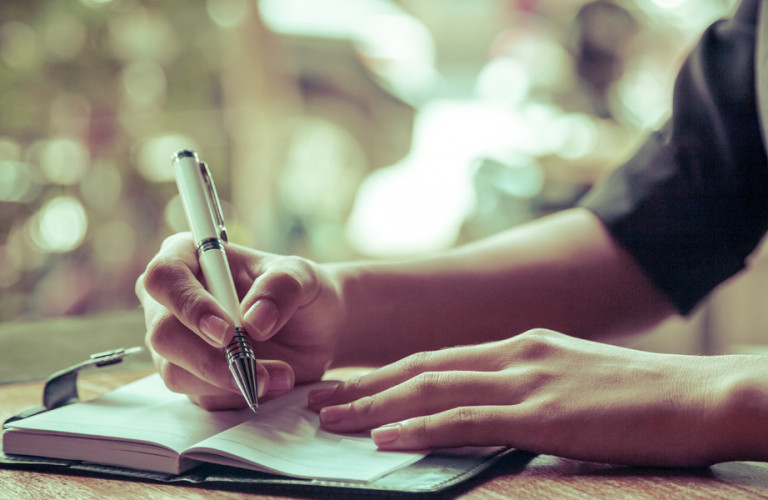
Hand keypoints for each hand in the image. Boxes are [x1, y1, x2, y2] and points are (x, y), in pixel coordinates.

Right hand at [135, 233, 343, 409]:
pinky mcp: (193, 377)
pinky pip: (201, 396)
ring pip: (175, 372)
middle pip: (163, 333)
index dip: (189, 305)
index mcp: (189, 257)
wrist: (318, 329)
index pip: (165, 276)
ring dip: (228, 381)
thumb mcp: (303, 276)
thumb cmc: (301, 291)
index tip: (226, 331)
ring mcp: (178, 342)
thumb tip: (253, 320)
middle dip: (208, 358)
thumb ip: (281, 287)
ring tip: (280, 376)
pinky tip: (273, 383)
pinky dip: (238, 395)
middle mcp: (173, 301)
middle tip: (252, 368)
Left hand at [308, 329, 733, 465]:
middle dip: (364, 386)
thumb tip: (495, 410)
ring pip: (432, 388)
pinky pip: (466, 420)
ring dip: (375, 405)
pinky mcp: (543, 413)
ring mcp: (526, 380)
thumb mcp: (574, 381)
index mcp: (520, 346)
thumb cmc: (642, 397)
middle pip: (421, 367)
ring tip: (330, 419)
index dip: (387, 373)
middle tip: (318, 399)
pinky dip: (419, 427)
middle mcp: (514, 354)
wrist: (701, 394)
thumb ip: (529, 388)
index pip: (437, 358)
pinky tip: (384, 438)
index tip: (349, 387)